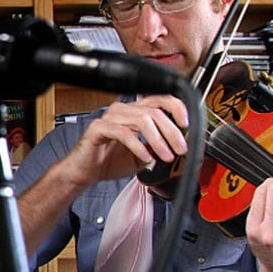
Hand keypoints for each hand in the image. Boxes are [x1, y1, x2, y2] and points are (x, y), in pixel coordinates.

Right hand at [64, 95, 188, 185]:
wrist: (85, 172)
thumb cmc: (109, 161)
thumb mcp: (144, 155)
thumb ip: (160, 148)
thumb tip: (180, 145)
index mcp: (134, 112)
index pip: (159, 99)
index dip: (176, 108)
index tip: (187, 125)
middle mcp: (122, 110)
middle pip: (155, 111)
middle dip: (172, 131)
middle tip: (181, 149)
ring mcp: (110, 118)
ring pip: (142, 120)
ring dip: (159, 140)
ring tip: (166, 156)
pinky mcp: (99, 128)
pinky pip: (124, 133)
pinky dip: (138, 146)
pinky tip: (146, 158)